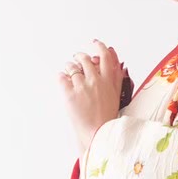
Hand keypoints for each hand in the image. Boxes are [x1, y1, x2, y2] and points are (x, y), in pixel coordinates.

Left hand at [58, 38, 123, 153]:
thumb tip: (116, 61)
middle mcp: (95, 81)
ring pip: (71, 67)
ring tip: (69, 73)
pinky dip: (61, 77)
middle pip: (85, 59)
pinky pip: (61, 77)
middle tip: (77, 60)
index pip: (105, 56)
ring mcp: (82, 86)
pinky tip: (64, 81)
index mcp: (108, 81)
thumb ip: (115, 76)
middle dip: (80, 58)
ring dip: (69, 67)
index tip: (95, 44)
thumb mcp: (116, 95)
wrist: (98, 134)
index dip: (99, 47)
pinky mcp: (69, 94)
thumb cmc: (107, 118)